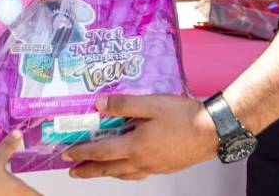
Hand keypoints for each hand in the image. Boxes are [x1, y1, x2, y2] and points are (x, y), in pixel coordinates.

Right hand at [0, 132, 39, 195]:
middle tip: (35, 191)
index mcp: (21, 189)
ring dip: (19, 193)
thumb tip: (18, 133)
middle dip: (32, 193)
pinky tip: (1, 190)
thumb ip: (8, 146)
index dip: (42, 194)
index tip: (44, 193)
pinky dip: (6, 193)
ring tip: (17, 189)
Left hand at [64, 95, 218, 179]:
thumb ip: (123, 104)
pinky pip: (137, 174)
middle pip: (108, 169)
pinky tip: (126, 169)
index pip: (101, 151)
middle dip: (88, 170)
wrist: (212, 132)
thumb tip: (99, 104)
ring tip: (96, 170)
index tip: (66, 153)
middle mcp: (142, 161)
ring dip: (106, 173)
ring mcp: (154, 166)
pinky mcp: (165, 167)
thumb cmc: (184, 116)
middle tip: (73, 171)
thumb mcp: (151, 103)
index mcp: (135, 145)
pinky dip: (125, 173)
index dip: (82, 152)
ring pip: (123, 174)